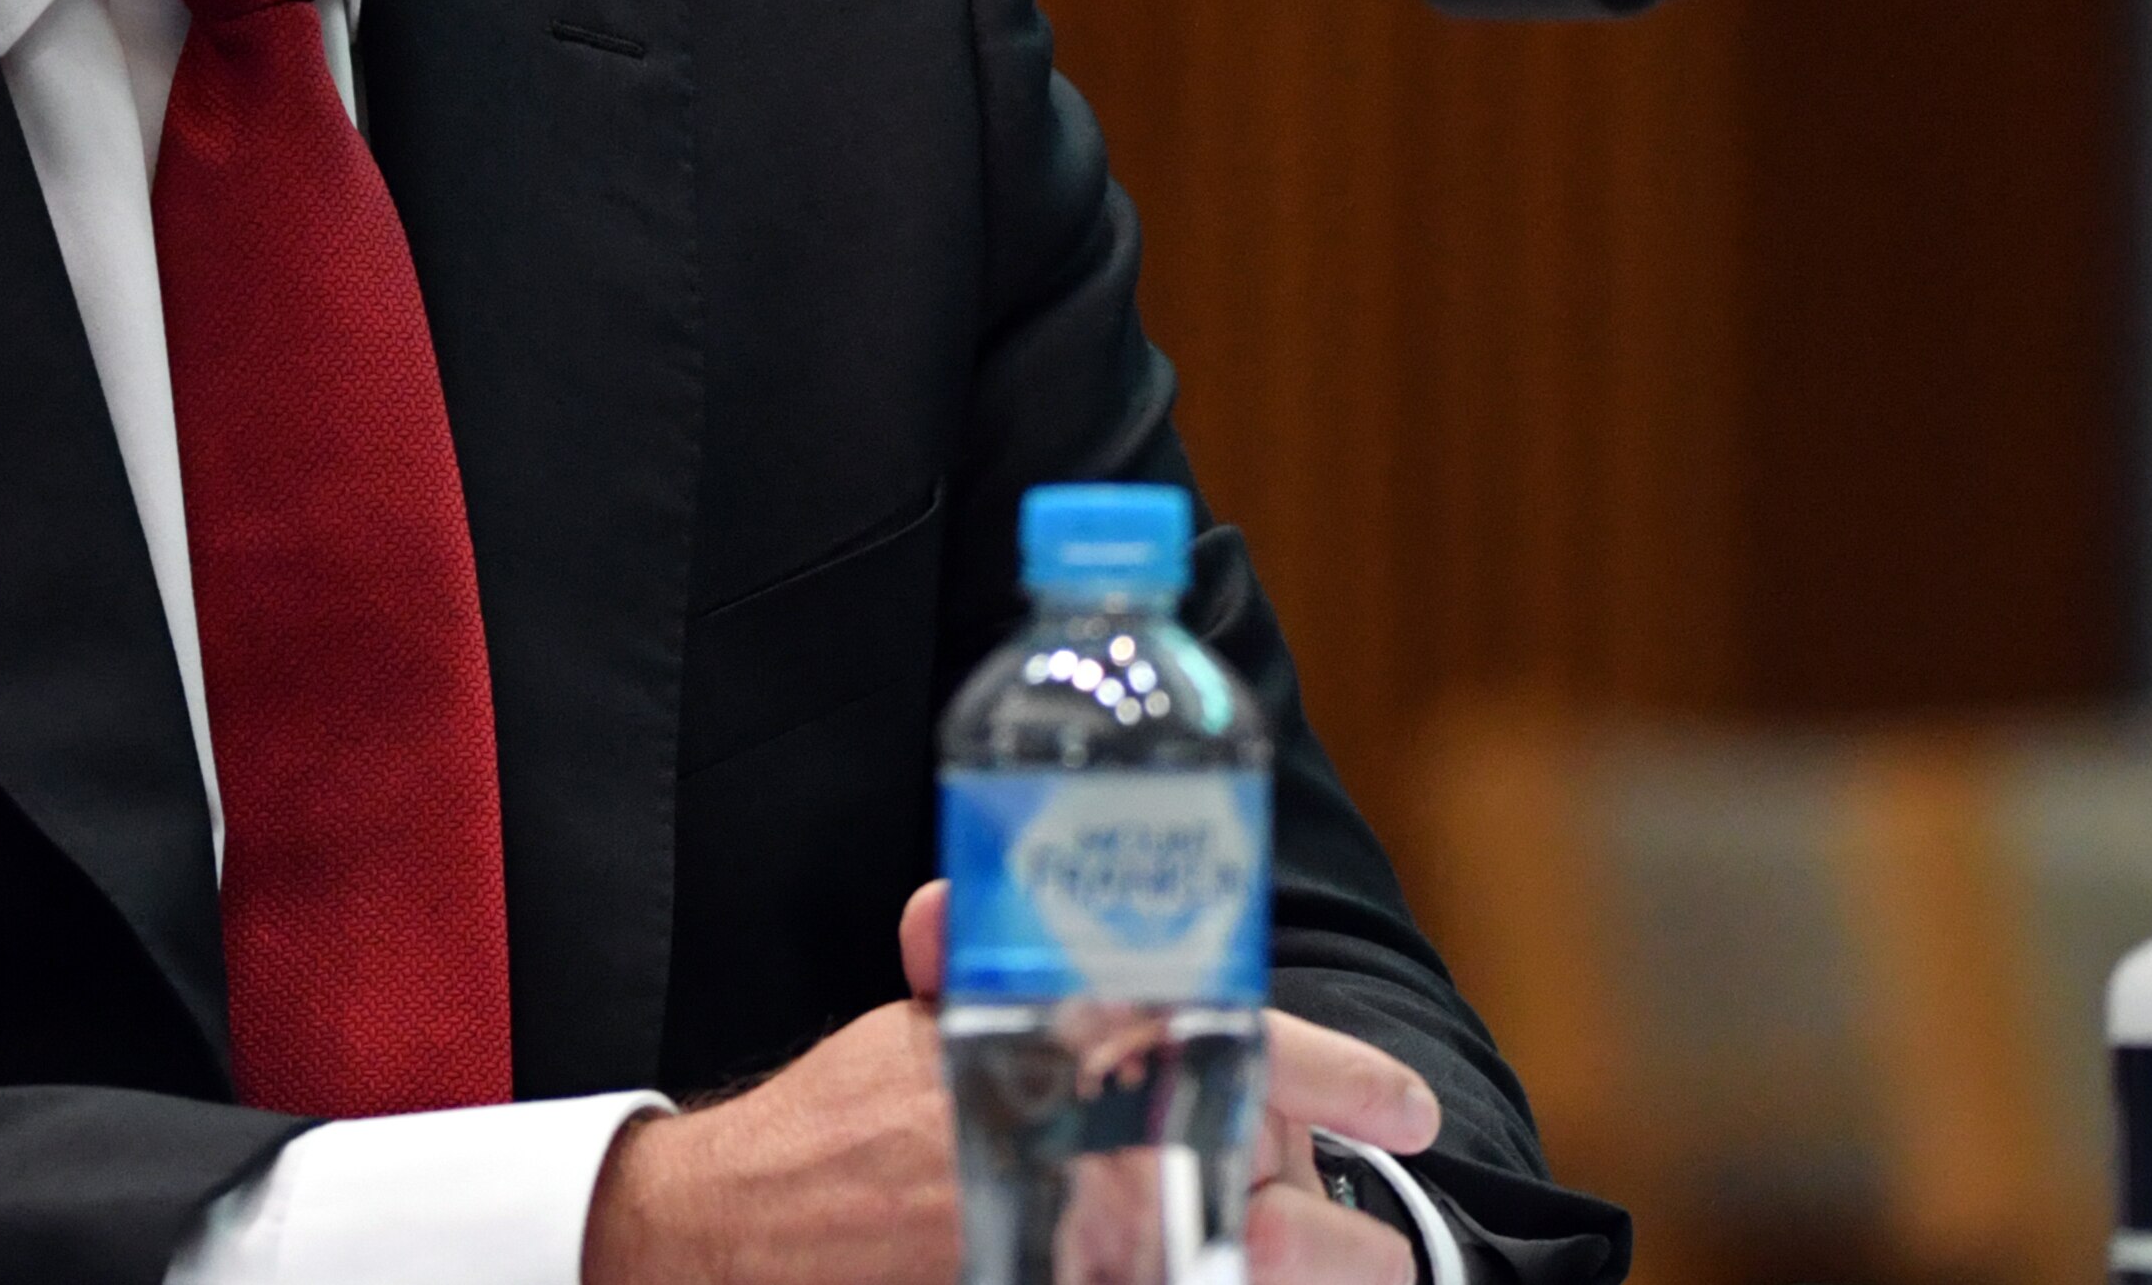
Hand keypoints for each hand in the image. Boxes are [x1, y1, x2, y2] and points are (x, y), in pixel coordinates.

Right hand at [583, 886, 1441, 1284]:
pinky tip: (1218, 1284)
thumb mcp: (924, 1023)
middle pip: (1275, 1196)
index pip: (1252, 1053)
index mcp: (1075, 1059)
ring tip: (1320, 1275)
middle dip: (1327, 1224)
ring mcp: (1077, 1248)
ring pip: (1244, 1271)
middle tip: (1360, 1236)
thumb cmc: (840, 1123)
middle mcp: (1093, 1159)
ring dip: (1288, 1278)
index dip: (1346, 1083)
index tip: (1409, 1111)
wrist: (741, 1228)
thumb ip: (980, 964)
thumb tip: (963, 904)